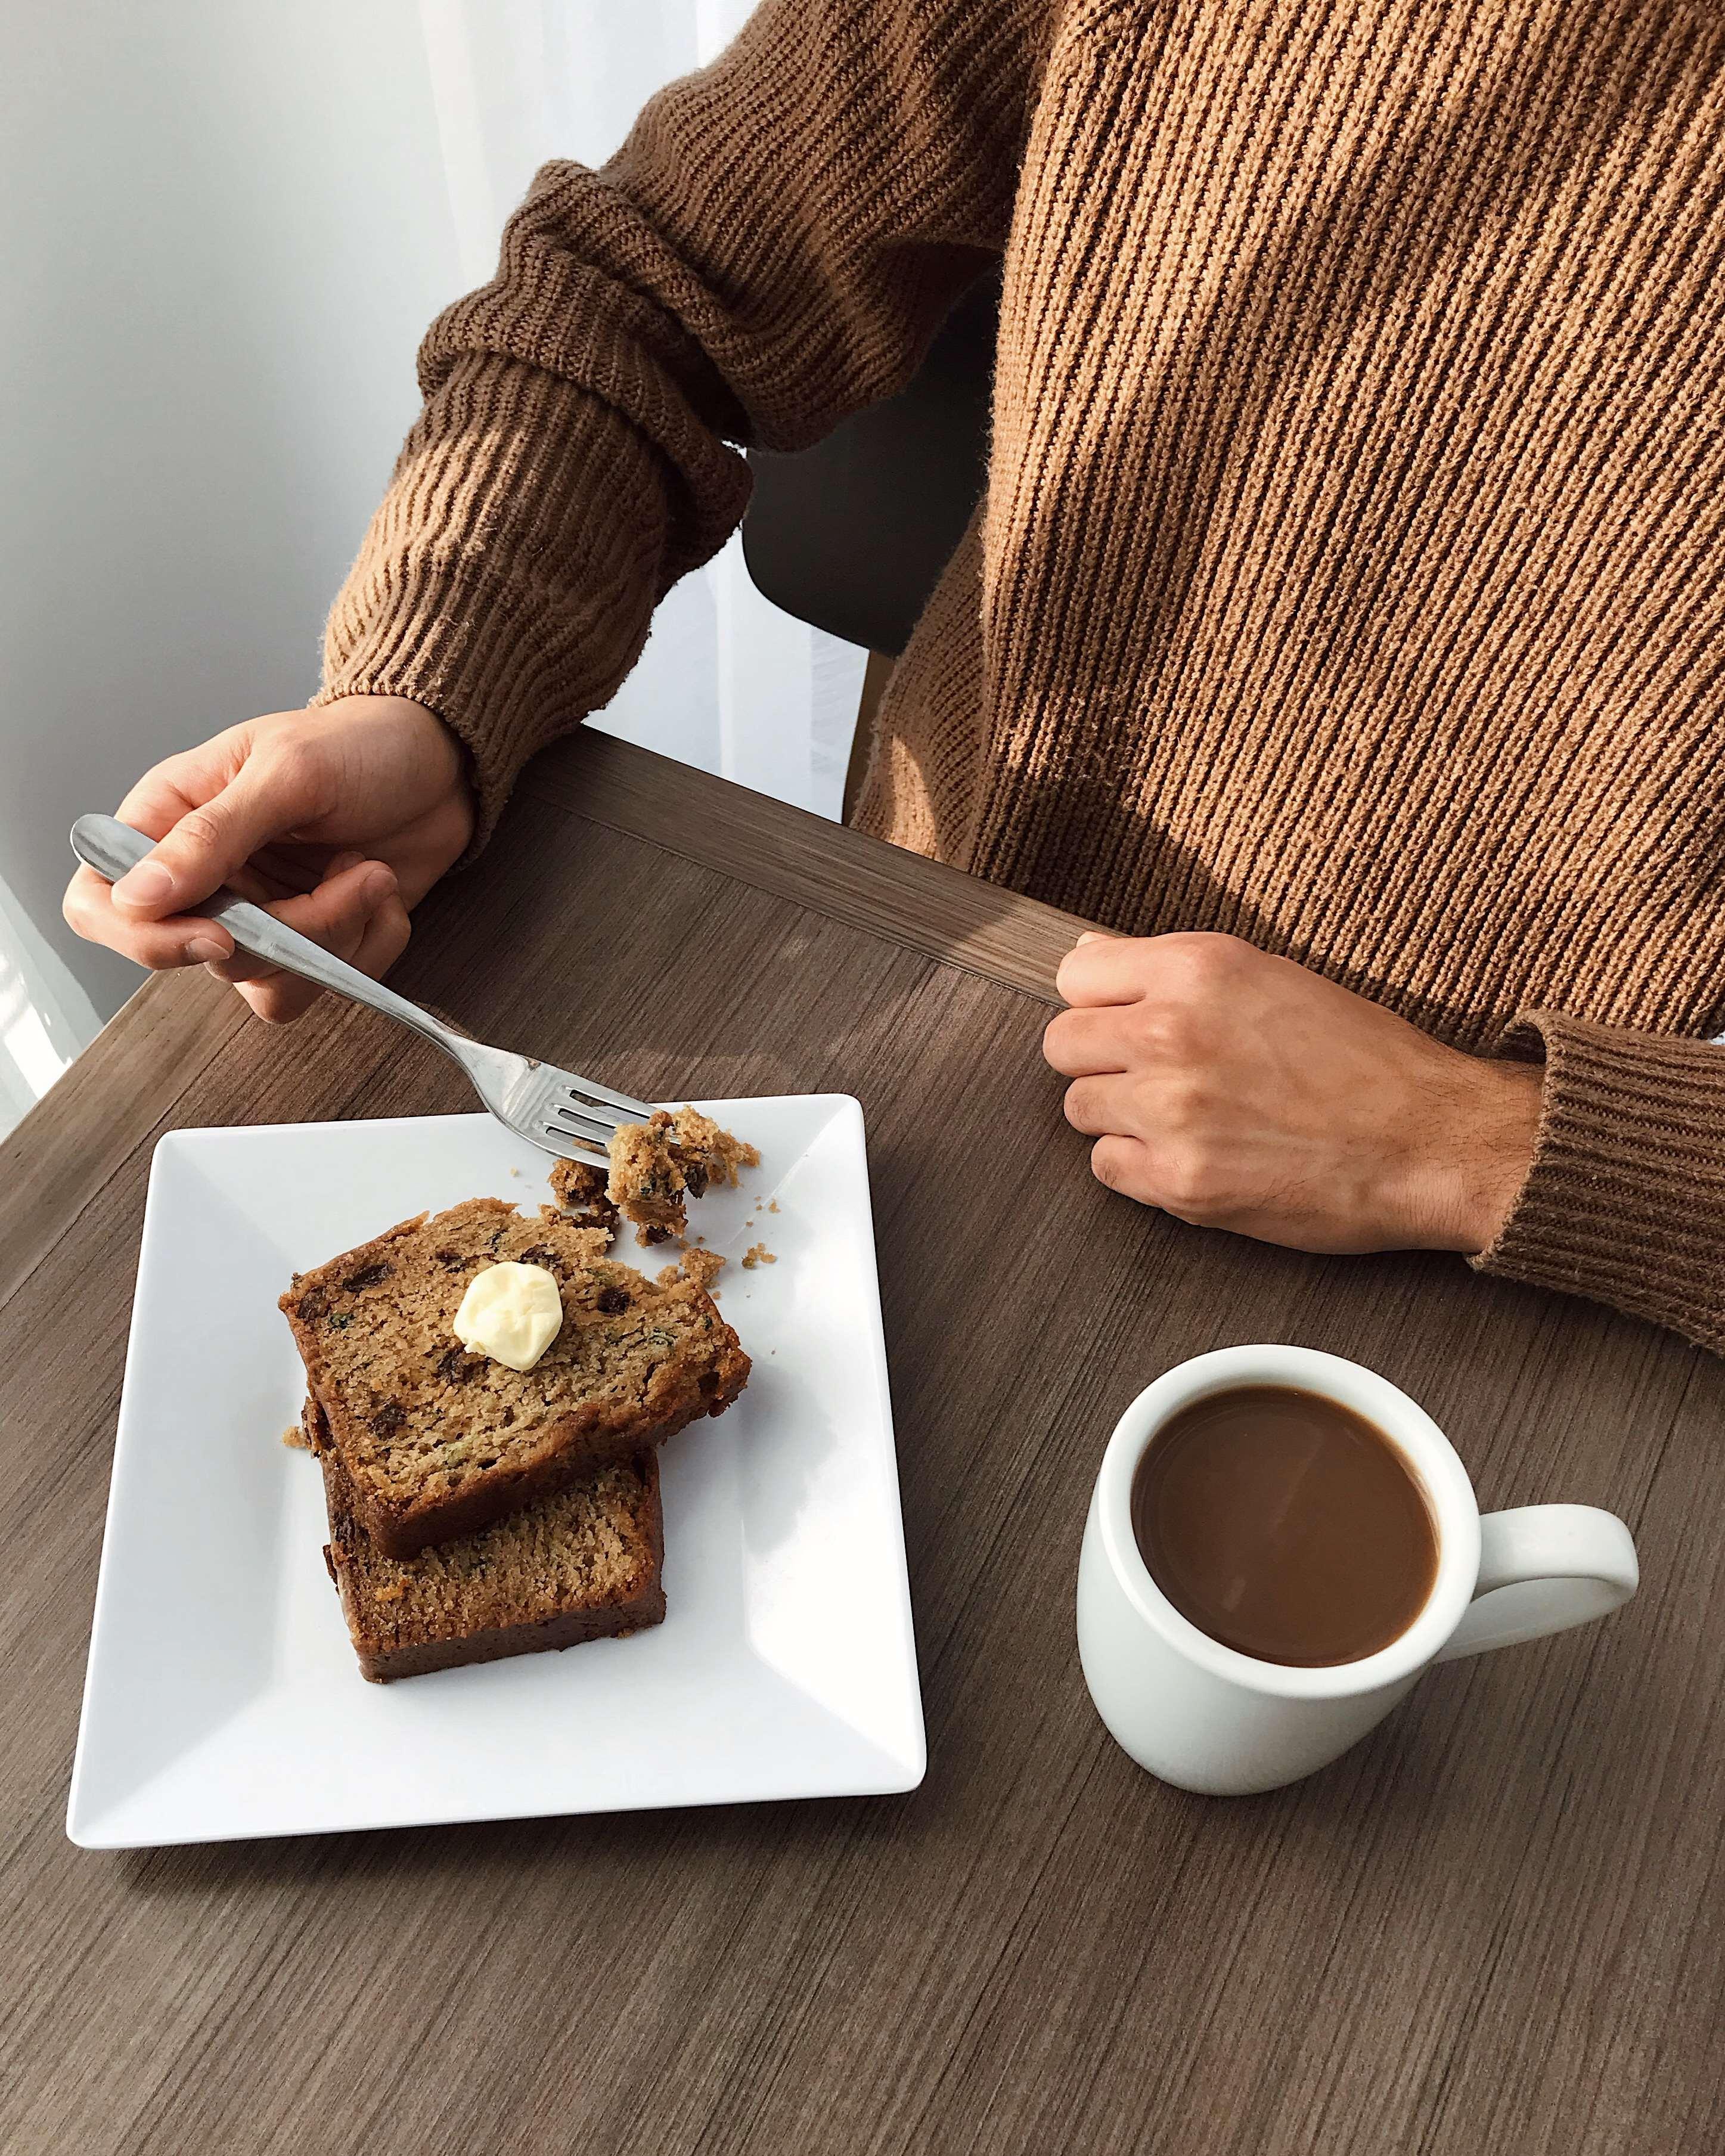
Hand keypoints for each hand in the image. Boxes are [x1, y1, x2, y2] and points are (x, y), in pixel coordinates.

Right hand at [63, 696, 474, 1021]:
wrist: (439, 765)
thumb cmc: (356, 745)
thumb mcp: (287, 771)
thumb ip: (212, 834)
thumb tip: (138, 896)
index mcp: (169, 821)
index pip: (99, 903)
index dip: (140, 937)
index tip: (216, 935)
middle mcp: (204, 879)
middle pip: (202, 956)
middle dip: (290, 928)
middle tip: (347, 873)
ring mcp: (258, 917)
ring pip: (266, 982)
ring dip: (336, 937)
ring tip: (372, 875)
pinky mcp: (313, 943)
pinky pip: (322, 985)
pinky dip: (368, 949)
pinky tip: (383, 893)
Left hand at [1042, 932, 1542, 1255]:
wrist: (1432, 1140)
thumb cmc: (1365, 1058)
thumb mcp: (1272, 977)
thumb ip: (1175, 970)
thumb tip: (1087, 960)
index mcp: (1198, 969)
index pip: (1076, 978)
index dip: (1100, 1002)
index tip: (1125, 1019)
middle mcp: (1171, 1033)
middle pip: (1062, 1044)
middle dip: (1099, 1060)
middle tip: (1152, 1074)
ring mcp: (1170, 1111)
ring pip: (1080, 1108)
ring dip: (1119, 1114)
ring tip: (1184, 1116)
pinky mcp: (1179, 1181)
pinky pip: (1107, 1167)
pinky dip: (1139, 1165)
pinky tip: (1193, 1155)